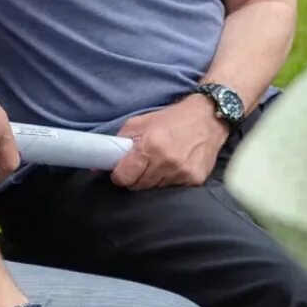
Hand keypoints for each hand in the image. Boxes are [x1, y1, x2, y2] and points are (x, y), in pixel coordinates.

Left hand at [112, 96, 227, 190]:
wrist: (208, 117)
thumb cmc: (172, 119)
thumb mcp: (141, 122)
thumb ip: (120, 141)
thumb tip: (99, 163)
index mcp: (150, 146)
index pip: (124, 177)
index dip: (119, 175)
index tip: (121, 171)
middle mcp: (166, 162)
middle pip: (138, 186)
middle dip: (135, 178)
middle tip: (141, 165)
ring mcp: (182, 173)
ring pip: (155, 189)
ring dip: (153, 179)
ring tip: (160, 163)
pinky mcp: (195, 179)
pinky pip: (173, 189)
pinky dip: (169, 180)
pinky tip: (175, 166)